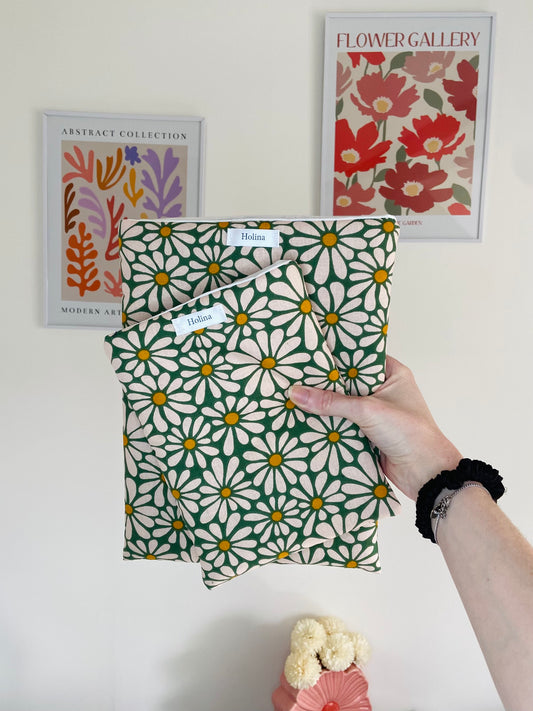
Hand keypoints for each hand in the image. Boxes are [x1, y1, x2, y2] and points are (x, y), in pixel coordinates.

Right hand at [289, 356, 461, 499]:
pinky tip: (307, 421)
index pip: (359, 357)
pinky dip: (330, 425)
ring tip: (295, 396)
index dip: (336, 356)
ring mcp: (376, 414)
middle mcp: (384, 391)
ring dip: (326, 407)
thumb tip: (296, 393)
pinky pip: (344, 425)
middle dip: (326, 384)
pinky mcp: (369, 434)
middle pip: (348, 383)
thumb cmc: (408, 432)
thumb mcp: (367, 410)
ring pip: (344, 406)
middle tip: (296, 376)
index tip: (310, 354)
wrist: (426, 473)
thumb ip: (331, 402)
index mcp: (392, 374)